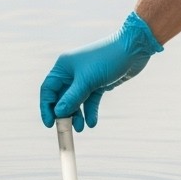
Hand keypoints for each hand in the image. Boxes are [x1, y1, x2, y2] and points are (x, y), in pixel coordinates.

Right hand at [39, 12, 162, 131]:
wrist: (133, 49)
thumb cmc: (107, 59)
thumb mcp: (87, 81)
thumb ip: (71, 98)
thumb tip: (57, 113)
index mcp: (64, 67)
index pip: (48, 90)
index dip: (46, 107)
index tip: (50, 124)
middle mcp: (72, 73)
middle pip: (61, 98)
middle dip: (63, 114)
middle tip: (66, 129)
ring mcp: (86, 79)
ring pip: (76, 101)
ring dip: (77, 115)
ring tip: (81, 128)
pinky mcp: (99, 84)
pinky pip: (90, 101)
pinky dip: (90, 112)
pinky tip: (92, 122)